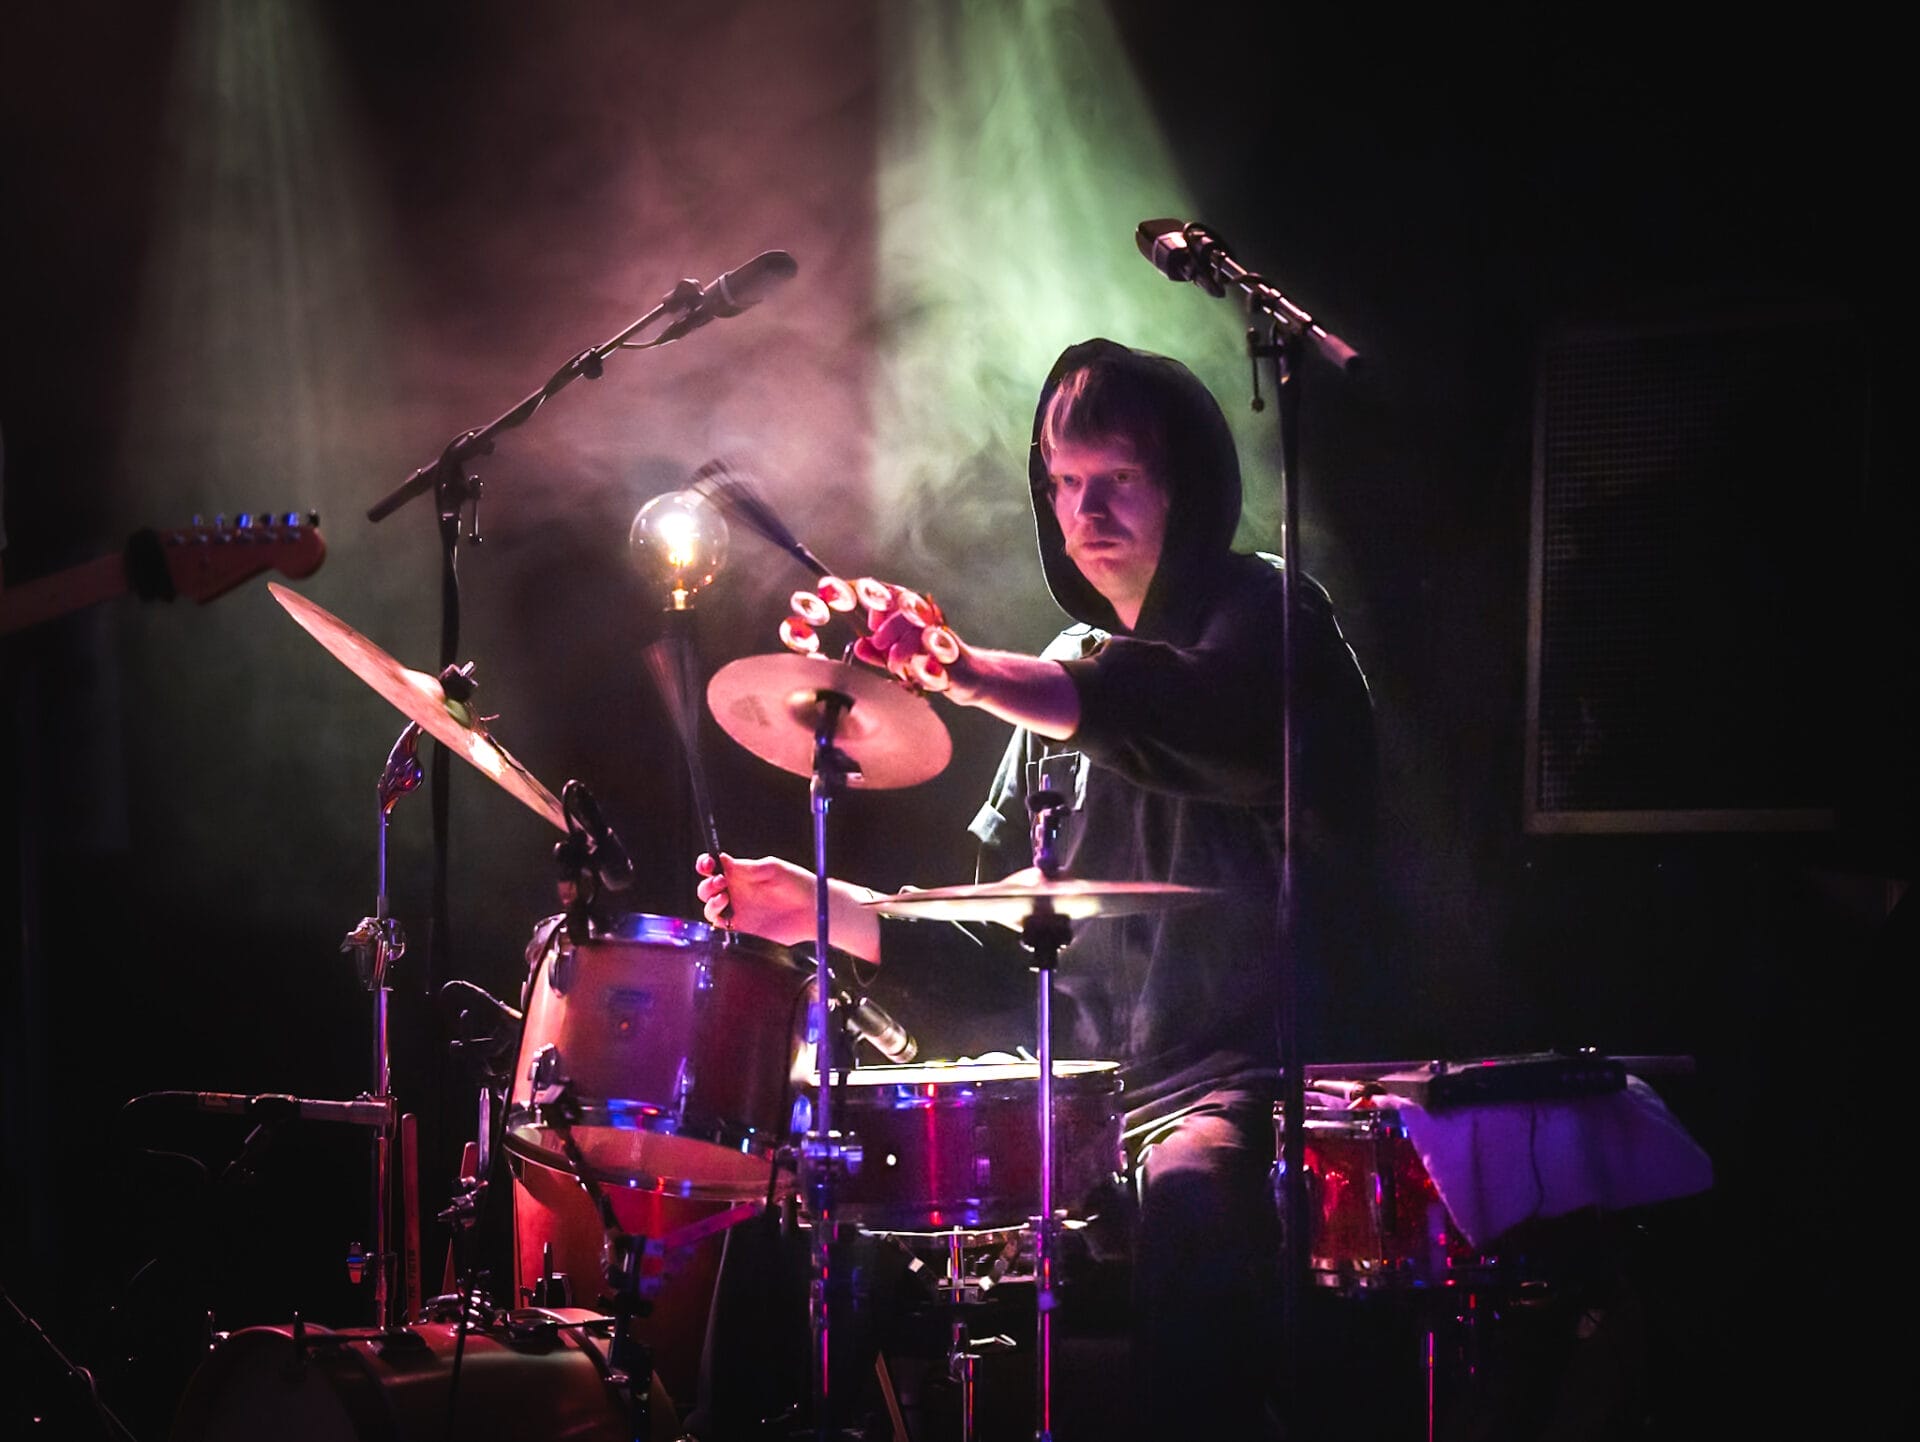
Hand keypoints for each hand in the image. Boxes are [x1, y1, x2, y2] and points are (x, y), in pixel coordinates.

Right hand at [694, 852, 884, 962]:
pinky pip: (722, 929)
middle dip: (707, 885)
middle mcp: (735, 893)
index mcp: (740, 874)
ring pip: (710, 909)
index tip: (707, 863)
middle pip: (707, 889)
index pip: (714, 868)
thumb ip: (748, 867)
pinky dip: (718, 923)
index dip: (705, 864)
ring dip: (710, 902)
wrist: (812, 910)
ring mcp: (738, 913)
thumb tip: (723, 860)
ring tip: (724, 898)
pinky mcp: (743, 932)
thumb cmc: (796, 884)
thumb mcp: (773, 869)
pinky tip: (728, 917)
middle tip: (720, 882)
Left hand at [848, 580, 968, 695]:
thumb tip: (858, 644)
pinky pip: (935, 655)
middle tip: (879, 644)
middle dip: (889, 628)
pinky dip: (922, 665)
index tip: (872, 624)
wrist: (968, 677)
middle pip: (908, 612)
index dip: (882, 604)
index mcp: (918, 615)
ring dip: (902, 650)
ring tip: (894, 664)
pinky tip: (916, 671)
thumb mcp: (900, 659)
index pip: (898, 596)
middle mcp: (932, 620)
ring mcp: (944, 636)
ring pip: (920, 633)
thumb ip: (878, 653)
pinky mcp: (955, 656)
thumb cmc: (932, 664)